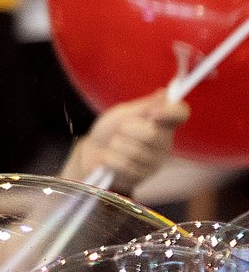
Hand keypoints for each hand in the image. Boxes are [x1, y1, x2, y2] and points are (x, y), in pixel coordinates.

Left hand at [72, 94, 186, 191]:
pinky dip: (110, 159)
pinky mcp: (142, 177)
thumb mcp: (123, 114)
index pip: (181, 113)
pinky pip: (123, 165)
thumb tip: (165, 93)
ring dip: (115, 146)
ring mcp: (155, 162)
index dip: (171, 111)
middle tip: (120, 131)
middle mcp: (164, 143)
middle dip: (126, 130)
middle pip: (151, 134)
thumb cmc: (110, 130)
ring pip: (134, 151)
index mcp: (162, 124)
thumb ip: (144, 107)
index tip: (154, 113)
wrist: (91, 152)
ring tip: (114, 146)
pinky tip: (111, 159)